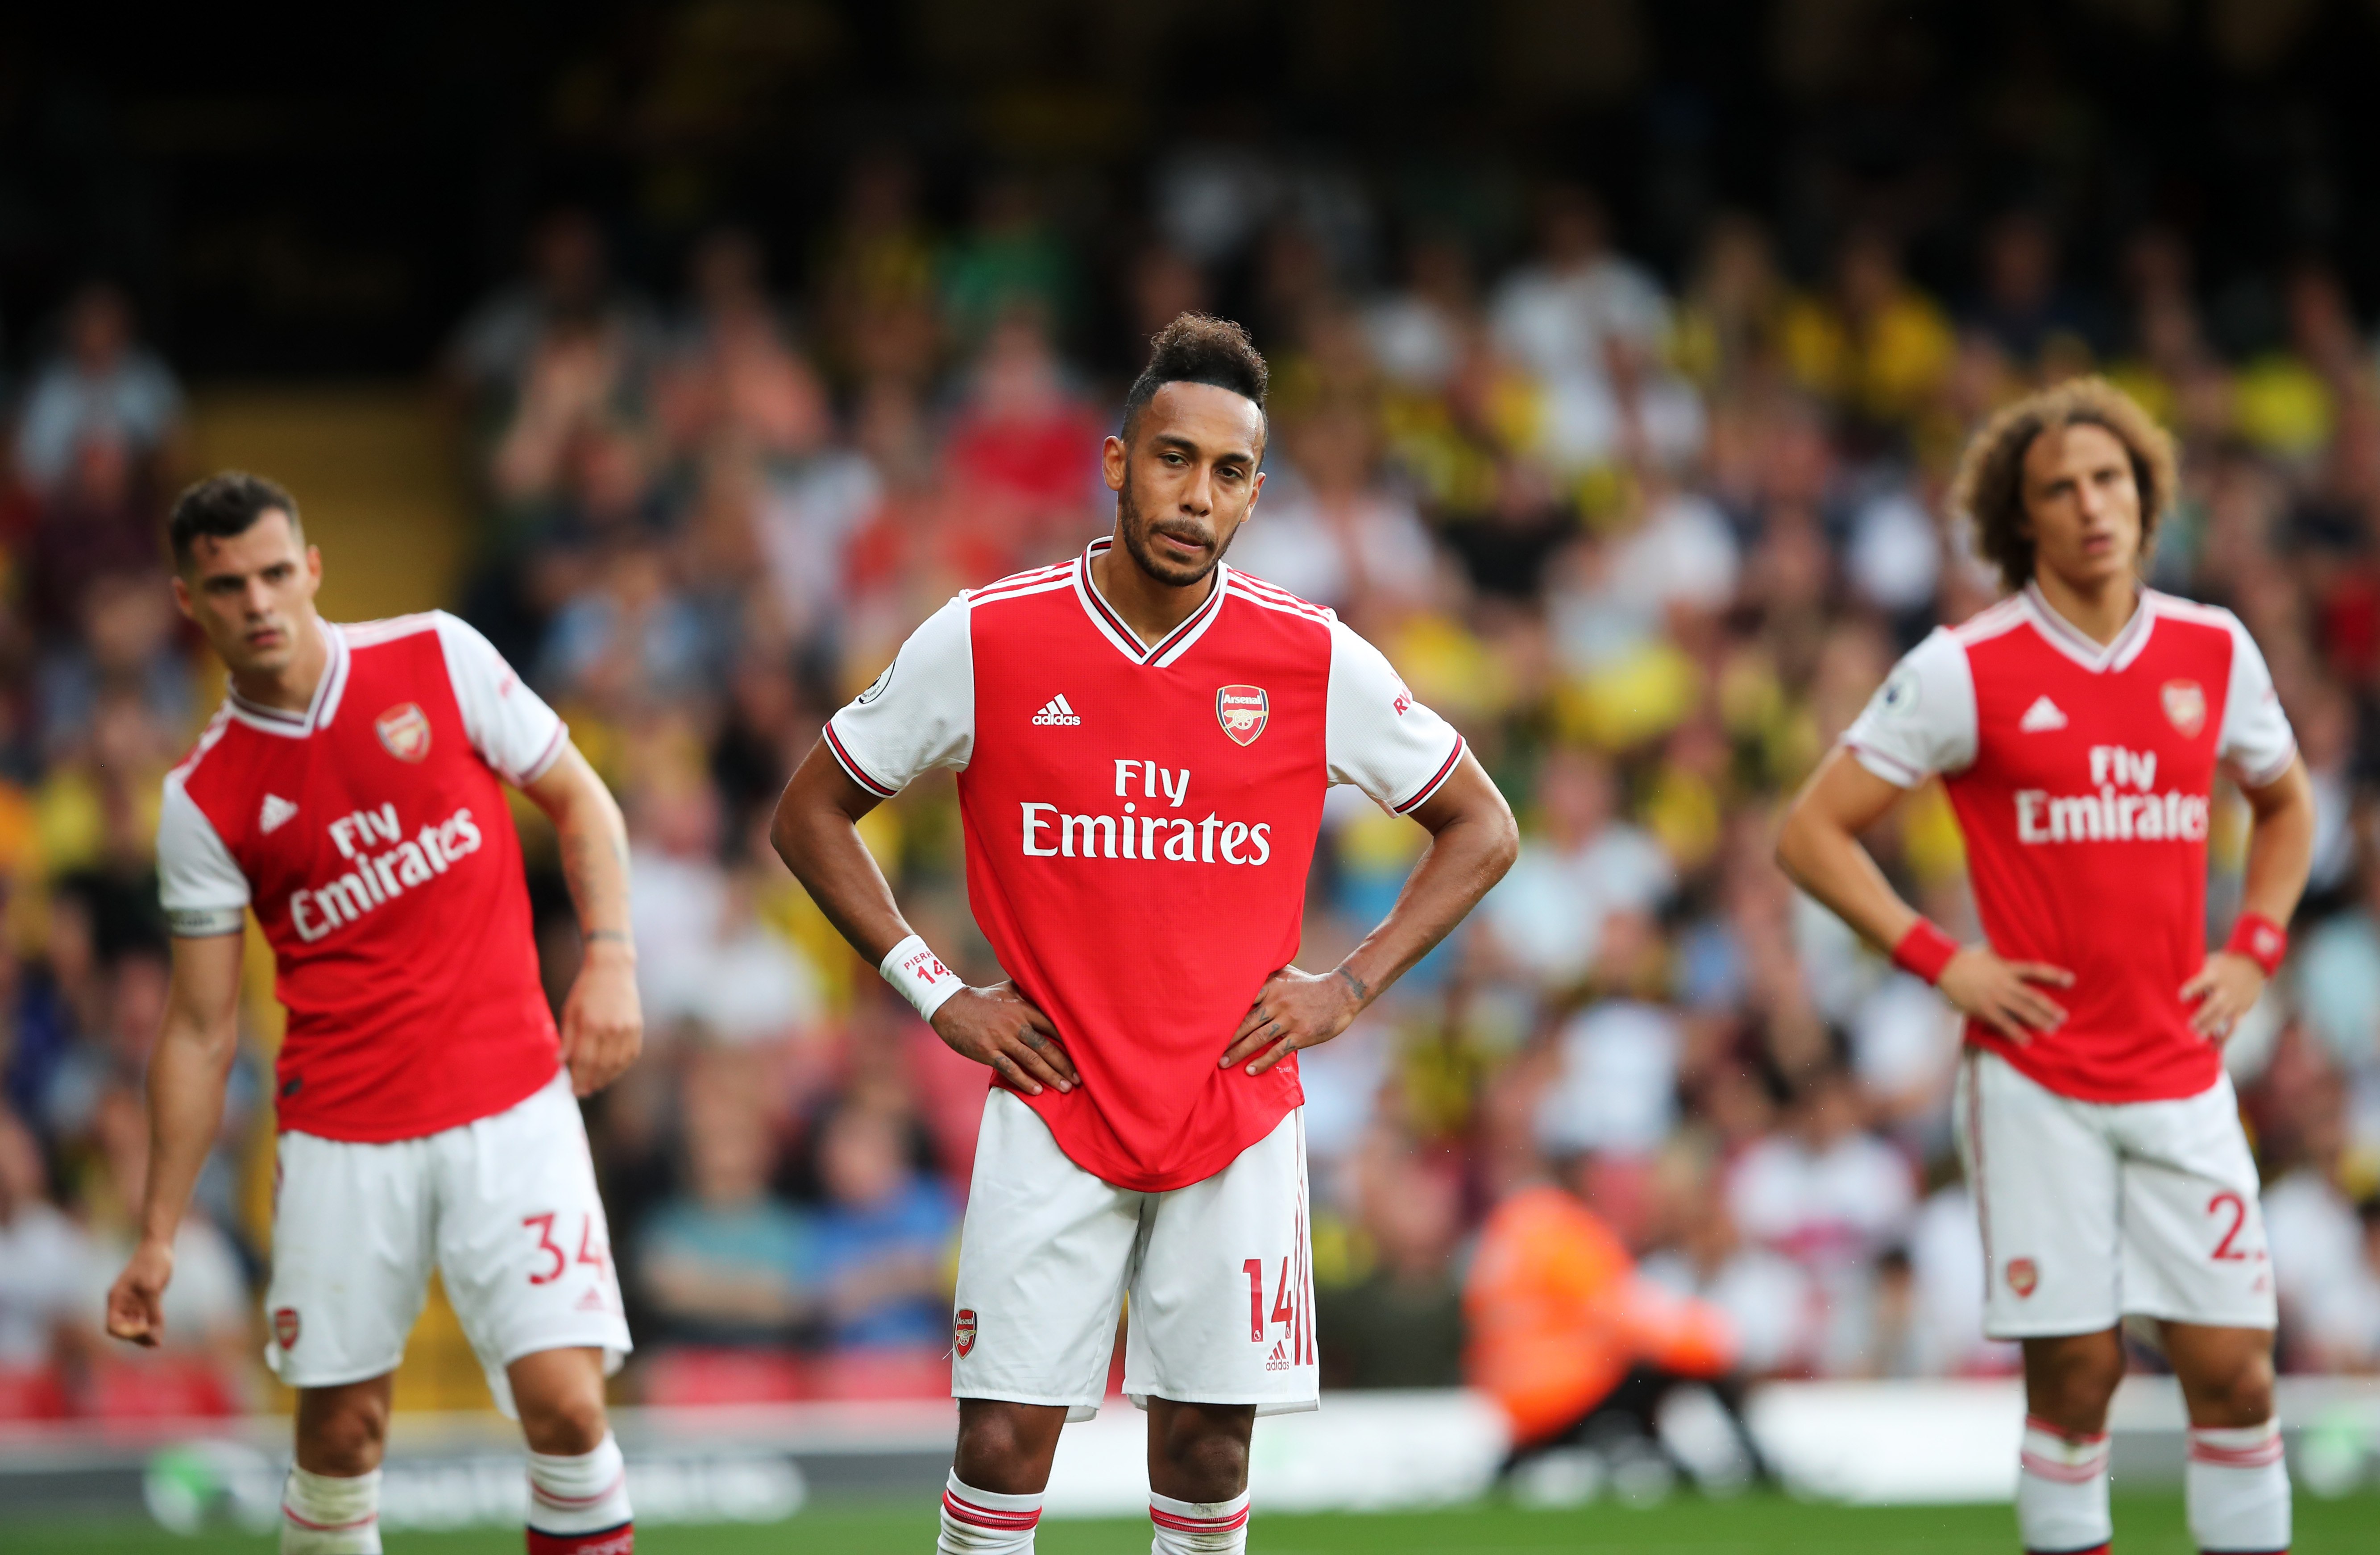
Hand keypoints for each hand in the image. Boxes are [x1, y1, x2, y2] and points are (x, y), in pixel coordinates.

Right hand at [105, 1237, 174, 1347]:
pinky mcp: (144, 1300)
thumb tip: (154, 1335)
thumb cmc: (153, 1263)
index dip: (127, 1333)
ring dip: (144, 1335)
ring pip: (134, 1326)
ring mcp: (132, 1302)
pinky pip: (144, 1319)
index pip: (113, 1326)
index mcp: (116, 1299)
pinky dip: (150, 1327)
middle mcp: (122, 1303)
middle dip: (136, 1337)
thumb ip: (152, 1312)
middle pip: (123, 1329)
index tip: (145, 1327)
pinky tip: (159, 1334)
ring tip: (156, 1343)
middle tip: (154, 1343)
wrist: (159, 1247)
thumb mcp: (152, 1288)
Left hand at [560, 939, 643, 1096]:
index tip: (573, 1090)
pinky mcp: (637, 1026)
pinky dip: (622, 1067)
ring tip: (596, 1086)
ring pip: (619, 1063)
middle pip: (602, 1065)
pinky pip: (632, 1054)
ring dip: (607, 1078)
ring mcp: (627, 1028)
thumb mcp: (570, 1011)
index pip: (585, 1060)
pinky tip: (613, 1072)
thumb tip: (560, 1062)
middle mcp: (611, 1028)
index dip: (579, 1078)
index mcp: (591, 1024)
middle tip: (583, 1093)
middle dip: (592, 1082)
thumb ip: (567, 1038)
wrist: (612, 968)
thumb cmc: (586, 989)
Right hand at [932, 982, 1077, 1095]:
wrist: (949, 1006)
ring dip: (1050, 1076)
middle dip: (1065, 1064)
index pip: (1053, 1026)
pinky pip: (1010, 1069)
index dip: (1070, 1041)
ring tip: (1065, 1088)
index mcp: (1023, 1008)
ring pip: (1031, 1060)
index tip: (1084, 1054)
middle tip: (1079, 1079)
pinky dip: (1025, 1081)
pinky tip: (1037, 1090)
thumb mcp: (1007, 988)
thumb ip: (1028, 991)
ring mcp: (1001, 1038)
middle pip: (1046, 1046)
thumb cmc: (981, 998)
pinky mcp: (987, 1052)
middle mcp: (1015, 1023)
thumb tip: (1048, 988)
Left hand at [1221, 964, 1364, 1075]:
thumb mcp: (1287, 973)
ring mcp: (1289, 1020)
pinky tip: (1250, 1071)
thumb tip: (1241, 971)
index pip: (1242, 1000)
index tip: (1207, 1023)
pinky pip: (1278, 1051)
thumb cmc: (1310, 984)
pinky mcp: (1301, 1035)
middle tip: (1208, 1049)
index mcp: (1272, 987)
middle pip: (1246, 1023)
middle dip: (1226, 1038)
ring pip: (1258, 1039)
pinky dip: (1263, 1062)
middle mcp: (1277, 1003)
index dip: (1224, 1012)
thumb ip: (1265, 974)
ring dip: (1239, 1052)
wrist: (1342, 993)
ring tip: (1223, 1063)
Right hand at [1936, 946, 2072, 1044]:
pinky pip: (2003, 1023)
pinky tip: (2025, 1040)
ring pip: (2022, 1011)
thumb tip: (2011, 943)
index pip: (2035, 970)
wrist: (1944, 966)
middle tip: (2064, 1017)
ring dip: (2039, 1020)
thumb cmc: (1965, 958)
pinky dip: (2015, 1032)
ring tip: (2052, 1028)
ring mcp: (1995, 997)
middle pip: (2032, 996)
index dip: (2054, 975)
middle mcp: (2004, 982)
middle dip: (2050, 1008)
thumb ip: (2002, 953)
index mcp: (2006, 967)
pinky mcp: (1984, 1008)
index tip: (2071, 979)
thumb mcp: (1987, 951)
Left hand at [2182, 951, 2265, 1043]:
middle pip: (2212, 1005)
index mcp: (2214, 975)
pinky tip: (2214, 1047)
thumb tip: (2179, 987)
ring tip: (2197, 1038)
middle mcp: (2225, 990)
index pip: (2200, 983)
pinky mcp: (2242, 1011)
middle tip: (2189, 1026)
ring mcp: (2235, 1002)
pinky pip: (2233, 1027)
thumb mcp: (2211, 962)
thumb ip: (2197, 974)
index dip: (2190, 990)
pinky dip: (2224, 1038)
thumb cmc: (2225, 964)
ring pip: (2221, 1017)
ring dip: (2209, 1028)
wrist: (2253, 965)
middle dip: (2201, 1016)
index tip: (2182, 997)